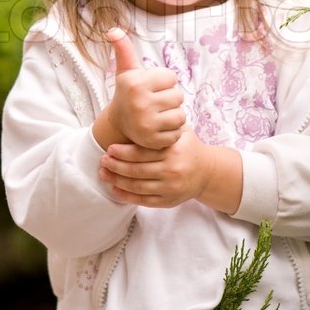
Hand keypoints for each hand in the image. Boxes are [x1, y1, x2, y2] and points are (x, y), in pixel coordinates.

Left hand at [98, 128, 242, 213]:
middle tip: (102, 160)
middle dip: (115, 166)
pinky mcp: (168, 201)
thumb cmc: (188, 147)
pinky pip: (143, 200)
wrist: (207, 171)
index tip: (109, 148)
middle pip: (137, 170)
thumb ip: (164, 124)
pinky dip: (127, 196)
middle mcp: (172, 170)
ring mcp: (169, 187)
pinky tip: (115, 189)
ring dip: (117, 180)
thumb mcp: (181, 131)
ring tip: (103, 173)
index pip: (143, 152)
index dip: (123, 152)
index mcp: (173, 151)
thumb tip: (139, 108)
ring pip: (137, 186)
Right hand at [103, 28, 185, 149]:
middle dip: (170, 99)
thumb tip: (113, 30)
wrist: (118, 125)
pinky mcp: (153, 141)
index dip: (165, 82)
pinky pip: (177, 133)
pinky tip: (160, 128)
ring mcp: (146, 124)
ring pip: (180, 115)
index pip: (171, 78)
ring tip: (160, 115)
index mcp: (136, 83)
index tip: (153, 88)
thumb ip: (124, 49)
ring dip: (174, 115)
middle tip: (156, 103)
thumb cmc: (128, 93)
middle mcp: (140, 103)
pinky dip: (172, 132)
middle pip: (178, 96)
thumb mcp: (126, 70)